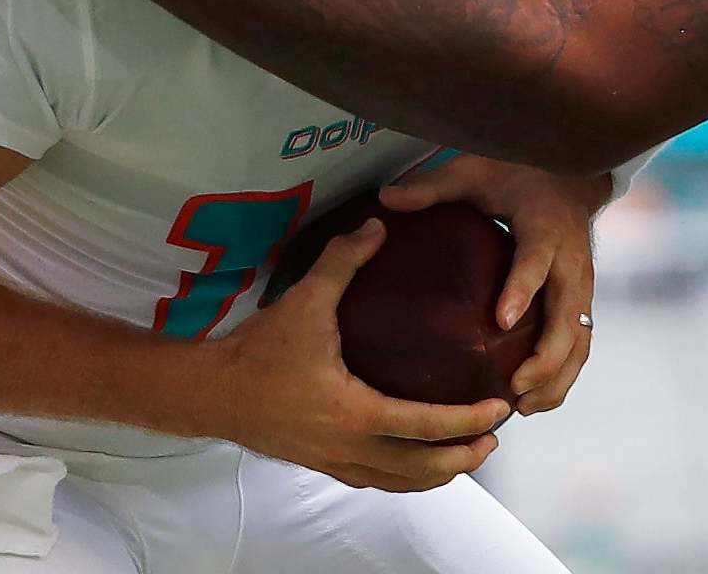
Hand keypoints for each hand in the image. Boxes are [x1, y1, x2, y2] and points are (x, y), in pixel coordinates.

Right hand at [202, 218, 510, 490]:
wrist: (211, 392)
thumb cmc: (258, 352)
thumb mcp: (305, 301)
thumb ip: (343, 261)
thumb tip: (379, 226)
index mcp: (352, 412)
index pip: (422, 426)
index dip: (464, 422)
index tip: (496, 409)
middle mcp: (347, 446)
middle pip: (418, 469)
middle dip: (461, 457)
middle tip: (493, 437)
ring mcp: (334, 461)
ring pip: (397, 482)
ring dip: (436, 473)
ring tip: (465, 454)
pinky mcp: (321, 463)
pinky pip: (374, 480)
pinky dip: (404, 477)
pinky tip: (415, 462)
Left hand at [381, 156, 605, 414]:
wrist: (569, 175)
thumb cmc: (515, 174)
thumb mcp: (474, 171)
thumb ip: (434, 186)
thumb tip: (386, 198)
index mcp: (545, 228)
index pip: (537, 262)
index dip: (521, 290)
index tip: (500, 320)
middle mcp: (571, 262)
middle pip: (568, 317)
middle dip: (547, 358)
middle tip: (513, 388)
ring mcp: (582, 284)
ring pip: (580, 340)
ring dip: (557, 377)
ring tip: (523, 408)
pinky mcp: (581, 300)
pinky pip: (580, 344)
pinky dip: (562, 376)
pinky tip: (531, 401)